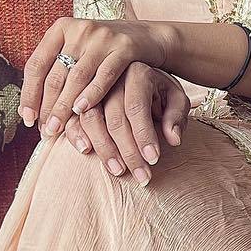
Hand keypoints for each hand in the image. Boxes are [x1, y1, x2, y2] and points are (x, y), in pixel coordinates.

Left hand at [20, 17, 172, 137]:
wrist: (147, 37)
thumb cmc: (105, 51)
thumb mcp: (79, 51)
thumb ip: (58, 69)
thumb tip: (31, 108)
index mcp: (61, 29)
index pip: (36, 64)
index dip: (29, 93)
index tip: (26, 117)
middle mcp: (80, 30)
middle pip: (56, 74)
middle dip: (47, 106)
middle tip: (44, 130)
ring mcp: (102, 37)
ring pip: (77, 77)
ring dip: (65, 107)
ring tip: (58, 128)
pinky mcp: (124, 47)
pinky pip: (105, 76)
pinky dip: (92, 94)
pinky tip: (82, 110)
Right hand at [62, 66, 191, 183]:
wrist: (138, 76)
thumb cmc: (159, 92)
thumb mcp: (176, 97)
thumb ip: (177, 116)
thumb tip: (174, 140)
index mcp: (138, 73)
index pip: (137, 107)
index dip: (144, 135)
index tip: (153, 160)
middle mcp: (112, 78)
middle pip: (115, 118)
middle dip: (128, 152)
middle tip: (142, 177)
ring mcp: (92, 88)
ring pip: (91, 119)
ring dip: (104, 149)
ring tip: (119, 172)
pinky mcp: (78, 99)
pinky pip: (73, 118)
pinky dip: (76, 135)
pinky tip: (86, 151)